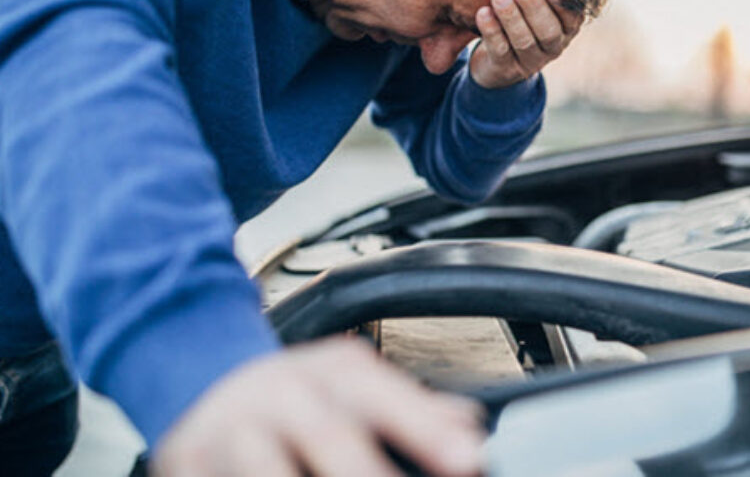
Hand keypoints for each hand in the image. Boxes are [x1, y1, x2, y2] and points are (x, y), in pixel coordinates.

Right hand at [153, 337, 484, 476]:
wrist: (199, 378)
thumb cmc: (297, 394)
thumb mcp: (355, 386)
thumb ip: (415, 410)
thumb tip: (470, 428)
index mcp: (336, 373)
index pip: (386, 397)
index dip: (427, 431)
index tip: (468, 460)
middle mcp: (285, 396)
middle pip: (333, 436)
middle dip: (368, 475)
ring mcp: (235, 433)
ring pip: (274, 471)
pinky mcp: (190, 463)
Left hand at [469, 0, 582, 88]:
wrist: (498, 61)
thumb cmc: (522, 18)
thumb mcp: (537, 2)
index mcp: (566, 28)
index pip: (572, 16)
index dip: (564, 2)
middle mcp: (553, 46)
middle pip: (548, 30)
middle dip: (534, 7)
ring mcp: (530, 61)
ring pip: (524, 42)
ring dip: (511, 18)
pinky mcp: (505, 70)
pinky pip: (499, 51)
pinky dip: (491, 31)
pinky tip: (483, 13)